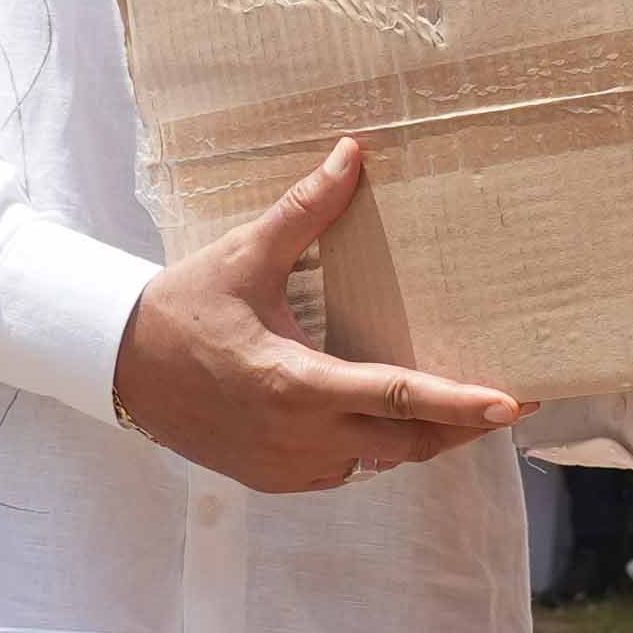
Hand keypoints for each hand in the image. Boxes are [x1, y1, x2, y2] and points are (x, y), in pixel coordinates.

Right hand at [111, 139, 526, 494]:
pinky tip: (387, 420)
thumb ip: (305, 210)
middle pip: (407, 444)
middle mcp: (299, 437)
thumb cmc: (183, 309)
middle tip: (508, 405)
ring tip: (462, 411)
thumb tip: (352, 154)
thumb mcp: (243, 255)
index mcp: (296, 384)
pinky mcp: (276, 478)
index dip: (459, 403)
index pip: (397, 397)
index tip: (512, 404)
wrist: (120, 368)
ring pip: (379, 463)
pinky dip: (374, 448)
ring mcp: (289, 466)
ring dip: (419, 439)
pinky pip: (346, 472)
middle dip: (461, 428)